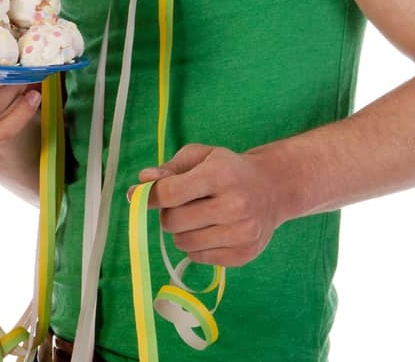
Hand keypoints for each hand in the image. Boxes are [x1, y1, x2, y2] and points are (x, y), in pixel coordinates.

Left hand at [139, 143, 287, 267]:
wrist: (273, 188)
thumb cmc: (229, 169)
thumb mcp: (200, 156)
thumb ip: (169, 169)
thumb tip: (141, 183)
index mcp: (221, 174)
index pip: (170, 193)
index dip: (150, 196)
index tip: (141, 195)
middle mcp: (235, 205)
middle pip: (173, 222)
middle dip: (168, 213)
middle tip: (180, 204)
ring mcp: (242, 233)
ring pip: (183, 242)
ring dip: (181, 231)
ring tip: (197, 217)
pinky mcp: (244, 254)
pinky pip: (198, 257)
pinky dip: (196, 245)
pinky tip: (211, 229)